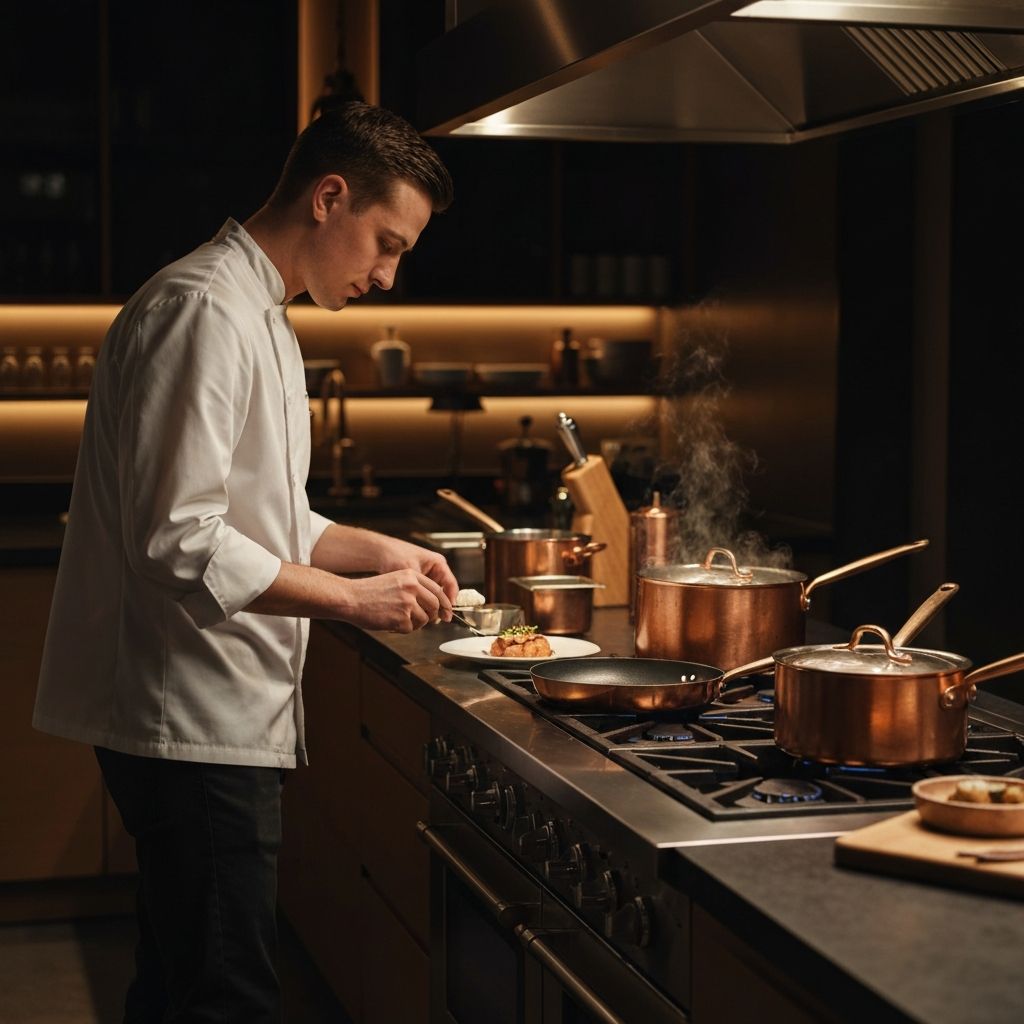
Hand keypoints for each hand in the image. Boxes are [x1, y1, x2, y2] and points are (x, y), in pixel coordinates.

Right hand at [337, 569, 451, 632]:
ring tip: (399, 620)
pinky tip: (391, 623)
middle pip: (435, 606)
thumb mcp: (395, 580)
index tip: (446, 612)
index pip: (438, 590)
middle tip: (426, 621)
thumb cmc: (369, 592)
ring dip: (416, 624)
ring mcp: (407, 603)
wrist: (350, 598)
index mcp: (411, 576)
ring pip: (424, 619)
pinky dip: (402, 629)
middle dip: (433, 616)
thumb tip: (434, 605)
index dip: (444, 603)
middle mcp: (412, 587)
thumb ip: (414, 588)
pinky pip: (411, 629)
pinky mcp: (401, 618)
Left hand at [369, 535, 458, 610]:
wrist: (381, 552)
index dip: (450, 601)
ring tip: (428, 617)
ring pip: (435, 595)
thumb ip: (422, 589)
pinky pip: (427, 594)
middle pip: (445, 591)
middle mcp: (436, 569)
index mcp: (438, 563)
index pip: (451, 585)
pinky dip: (425, 603)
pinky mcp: (420, 581)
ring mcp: (428, 575)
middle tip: (438, 619)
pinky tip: (420, 611)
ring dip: (433, 606)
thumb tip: (432, 607)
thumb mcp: (411, 573)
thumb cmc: (395, 556)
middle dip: (441, 606)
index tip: (447, 614)